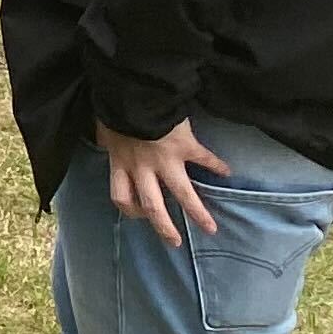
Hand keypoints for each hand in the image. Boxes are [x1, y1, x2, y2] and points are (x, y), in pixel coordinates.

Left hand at [98, 119, 229, 244]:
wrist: (133, 91)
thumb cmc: (114, 108)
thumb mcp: (105, 129)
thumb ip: (108, 140)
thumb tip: (105, 140)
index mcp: (121, 163)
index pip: (121, 197)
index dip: (130, 210)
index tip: (141, 216)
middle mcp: (142, 168)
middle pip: (152, 206)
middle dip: (164, 227)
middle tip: (174, 242)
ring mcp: (165, 160)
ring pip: (182, 193)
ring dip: (197, 212)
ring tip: (210, 228)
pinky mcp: (184, 146)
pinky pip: (204, 158)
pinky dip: (216, 165)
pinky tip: (227, 172)